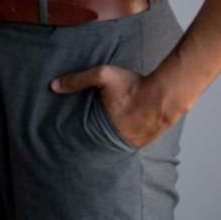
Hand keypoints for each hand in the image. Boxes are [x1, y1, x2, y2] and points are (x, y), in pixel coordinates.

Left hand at [52, 64, 179, 148]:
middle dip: (91, 137)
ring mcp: (132, 143)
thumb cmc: (133, 85)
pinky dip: (125, 136)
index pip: (82, 134)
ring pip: (114, 143)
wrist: (166, 95)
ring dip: (109, 138)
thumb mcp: (102, 76)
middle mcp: (117, 140)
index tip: (66, 133)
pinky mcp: (145, 142)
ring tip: (103, 132)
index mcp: (102, 127)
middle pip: (98, 141)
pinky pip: (129, 142)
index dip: (75, 133)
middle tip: (85, 132)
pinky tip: (122, 130)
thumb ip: (78, 80)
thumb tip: (53, 86)